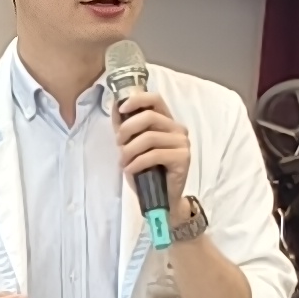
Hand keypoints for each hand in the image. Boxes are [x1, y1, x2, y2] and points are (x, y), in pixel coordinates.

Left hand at [113, 88, 194, 213]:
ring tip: (123, 162)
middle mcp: (178, 128)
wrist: (161, 198)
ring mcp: (182, 143)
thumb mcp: (131, 145)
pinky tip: (130, 170)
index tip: (122, 108)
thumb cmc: (146, 170)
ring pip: (149, 137)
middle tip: (118, 145)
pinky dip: (137, 163)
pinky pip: (154, 155)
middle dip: (127, 129)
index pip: (155, 99)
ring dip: (129, 150)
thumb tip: (115, 104)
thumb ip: (125, 125)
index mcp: (166, 121)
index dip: (138, 99)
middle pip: (149, 117)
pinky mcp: (183, 158)